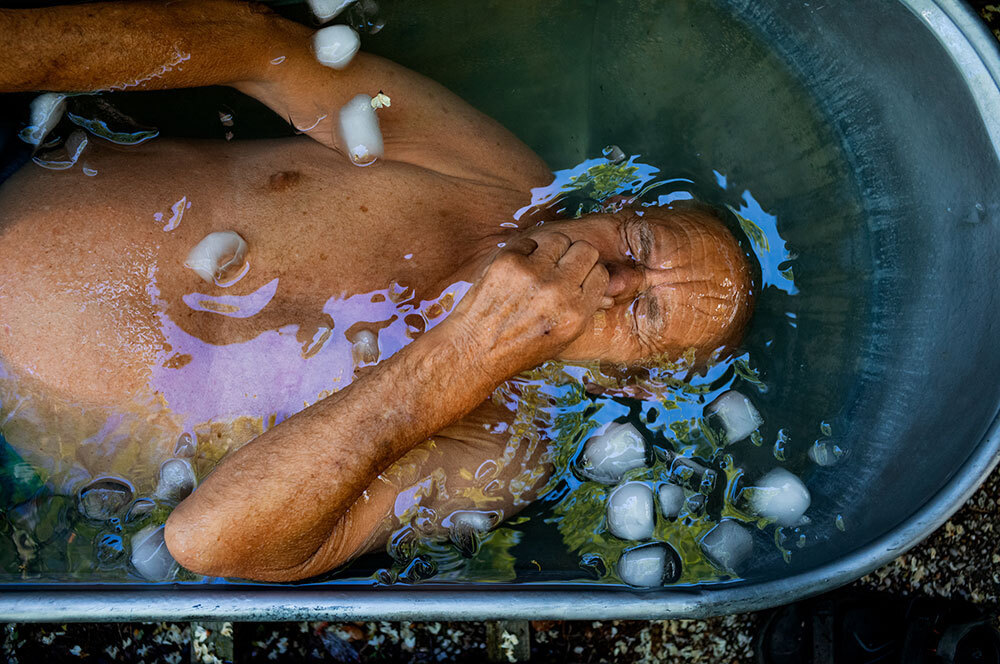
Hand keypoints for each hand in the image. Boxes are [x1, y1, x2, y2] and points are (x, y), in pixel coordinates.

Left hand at [445, 232, 610, 379]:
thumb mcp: (563, 337)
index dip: (589, 275)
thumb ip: (584, 308)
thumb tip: (600, 283)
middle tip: (561, 269)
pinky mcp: (508, 261)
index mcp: (575, 313)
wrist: (474, 350)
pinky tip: (519, 270)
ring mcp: (532, 273)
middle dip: (576, 258)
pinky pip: (530, 241)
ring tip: (540, 268)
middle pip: (585, 250)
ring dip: (553, 251)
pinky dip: (526, 252)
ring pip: (560, 240)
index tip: (578, 280)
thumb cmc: (519, 347)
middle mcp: (557, 292)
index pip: (600, 274)